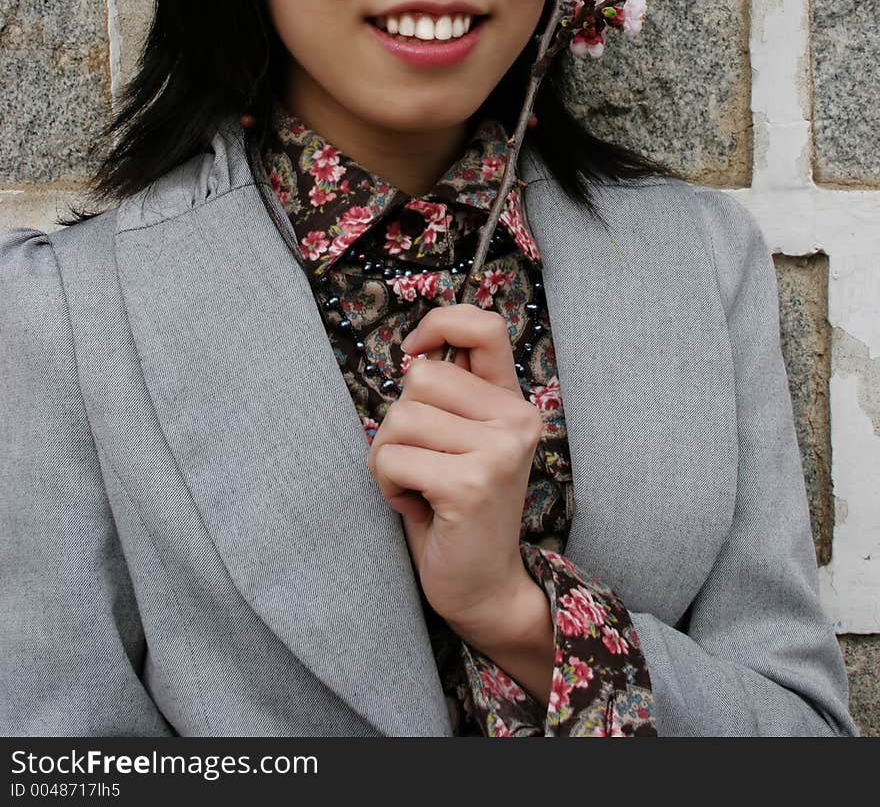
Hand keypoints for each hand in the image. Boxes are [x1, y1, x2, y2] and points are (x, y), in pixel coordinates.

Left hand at [367, 303, 543, 641]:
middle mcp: (516, 419)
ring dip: (388, 458)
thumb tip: (415, 351)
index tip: (412, 351)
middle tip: (421, 464)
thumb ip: (450, 393)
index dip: (439, 323)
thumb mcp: (461, 439)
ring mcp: (499, 451)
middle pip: (419, 378)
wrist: (482, 586)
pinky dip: (388, 487)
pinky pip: (391, 460)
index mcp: (513, 402)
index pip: (483, 327)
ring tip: (419, 488)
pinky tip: (417, 507)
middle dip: (397, 422)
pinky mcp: (471, 484)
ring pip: (399, 418)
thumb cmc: (454, 507)